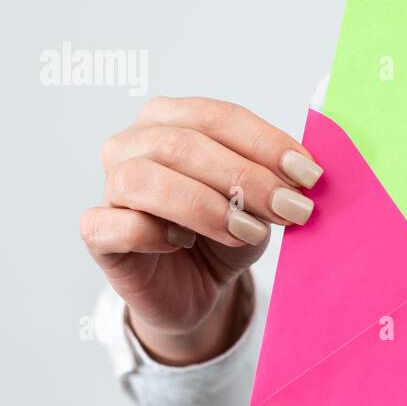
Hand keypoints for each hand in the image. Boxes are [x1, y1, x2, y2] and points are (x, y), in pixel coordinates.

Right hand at [80, 97, 322, 364]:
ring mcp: (109, 187)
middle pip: (182, 145)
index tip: (309, 174)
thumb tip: (304, 174)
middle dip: (246, 178)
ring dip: (207, 206)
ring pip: (143, 179)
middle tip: (292, 208)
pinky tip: (183, 243)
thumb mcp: (259, 202)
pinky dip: (155, 233)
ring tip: (250, 232)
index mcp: (170, 120)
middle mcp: (132, 144)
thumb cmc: (225, 234)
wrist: (196, 288)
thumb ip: (274, 180)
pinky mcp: (97, 232)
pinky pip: (119, 224)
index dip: (265, 143)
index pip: (216, 117)